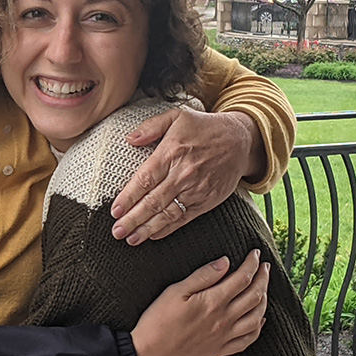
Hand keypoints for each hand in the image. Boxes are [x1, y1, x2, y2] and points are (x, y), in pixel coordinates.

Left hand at [110, 107, 263, 244]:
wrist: (241, 140)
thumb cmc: (204, 127)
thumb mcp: (176, 116)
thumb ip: (151, 127)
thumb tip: (129, 139)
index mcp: (171, 153)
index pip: (145, 180)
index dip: (129, 197)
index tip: (114, 211)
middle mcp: (183, 174)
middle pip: (153, 201)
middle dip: (133, 219)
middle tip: (117, 232)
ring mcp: (197, 189)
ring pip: (168, 213)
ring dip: (147, 228)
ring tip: (131, 239)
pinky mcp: (208, 200)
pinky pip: (184, 218)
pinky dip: (168, 228)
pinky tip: (153, 235)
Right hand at [131, 249, 268, 355]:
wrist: (150, 355)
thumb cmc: (157, 322)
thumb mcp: (175, 292)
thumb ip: (202, 276)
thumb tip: (224, 262)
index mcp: (212, 302)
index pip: (241, 279)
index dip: (252, 264)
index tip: (255, 254)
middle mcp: (224, 320)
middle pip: (254, 296)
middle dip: (263, 278)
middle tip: (266, 267)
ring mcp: (224, 337)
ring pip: (256, 317)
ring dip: (264, 300)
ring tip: (264, 288)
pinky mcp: (220, 350)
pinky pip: (248, 339)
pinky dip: (258, 327)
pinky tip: (259, 319)